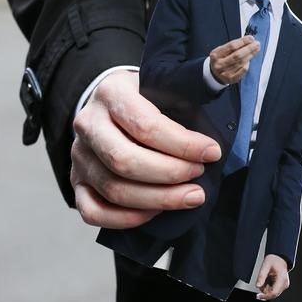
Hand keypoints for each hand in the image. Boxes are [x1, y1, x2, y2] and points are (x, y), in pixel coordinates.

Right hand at [70, 70, 221, 228]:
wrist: (115, 104)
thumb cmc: (150, 97)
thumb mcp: (168, 83)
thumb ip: (192, 91)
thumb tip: (224, 88)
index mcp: (112, 92)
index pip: (146, 125)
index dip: (183, 144)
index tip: (212, 152)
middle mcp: (88, 124)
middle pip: (125, 161)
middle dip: (170, 174)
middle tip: (200, 176)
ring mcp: (79, 155)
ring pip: (113, 189)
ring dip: (157, 199)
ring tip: (191, 196)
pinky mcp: (77, 181)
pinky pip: (93, 211)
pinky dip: (126, 218)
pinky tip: (156, 212)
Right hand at [209, 36, 260, 84]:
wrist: (215, 74)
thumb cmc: (221, 59)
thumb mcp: (222, 50)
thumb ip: (234, 45)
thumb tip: (249, 40)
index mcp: (216, 54)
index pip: (231, 46)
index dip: (243, 41)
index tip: (251, 38)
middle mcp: (220, 64)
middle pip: (237, 55)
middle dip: (249, 48)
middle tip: (257, 44)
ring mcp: (225, 72)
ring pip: (241, 62)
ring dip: (250, 55)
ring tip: (255, 50)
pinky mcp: (232, 79)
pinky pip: (243, 70)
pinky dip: (247, 64)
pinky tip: (249, 60)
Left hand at [256, 254, 289, 300]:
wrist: (279, 258)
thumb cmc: (273, 260)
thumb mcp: (265, 266)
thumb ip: (261, 276)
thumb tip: (257, 286)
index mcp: (282, 278)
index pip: (274, 292)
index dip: (265, 296)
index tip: (258, 295)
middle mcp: (285, 283)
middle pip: (273, 294)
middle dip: (265, 290)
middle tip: (261, 281)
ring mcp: (284, 285)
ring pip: (273, 293)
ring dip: (266, 288)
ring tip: (266, 278)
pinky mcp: (282, 286)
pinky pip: (274, 291)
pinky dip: (269, 287)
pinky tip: (268, 280)